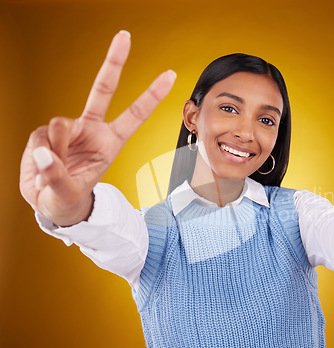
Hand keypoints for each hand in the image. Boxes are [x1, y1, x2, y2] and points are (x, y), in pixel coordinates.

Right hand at [19, 31, 175, 226]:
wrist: (49, 201)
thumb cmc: (68, 196)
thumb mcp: (67, 193)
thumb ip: (57, 174)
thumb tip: (45, 151)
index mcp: (111, 142)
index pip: (135, 115)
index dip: (151, 95)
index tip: (169, 74)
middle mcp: (92, 129)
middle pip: (103, 89)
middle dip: (113, 62)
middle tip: (124, 36)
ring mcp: (69, 129)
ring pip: (60, 124)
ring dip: (57, 148)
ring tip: (55, 169)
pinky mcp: (45, 132)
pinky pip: (41, 136)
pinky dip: (40, 153)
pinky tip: (43, 163)